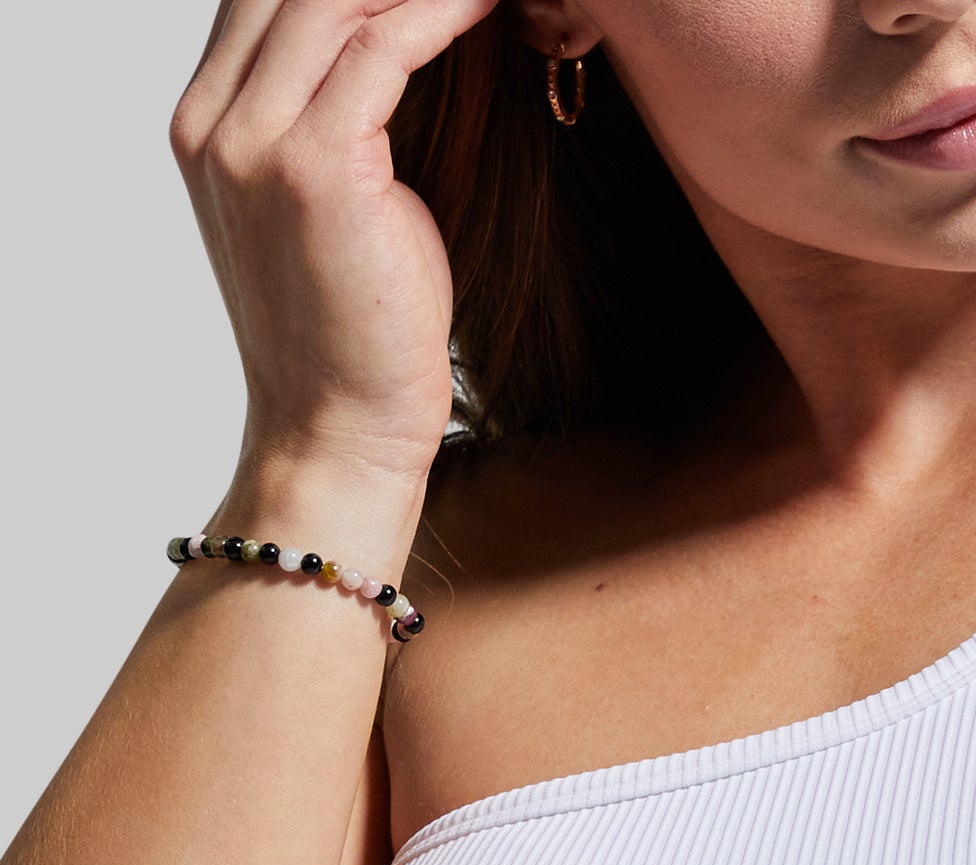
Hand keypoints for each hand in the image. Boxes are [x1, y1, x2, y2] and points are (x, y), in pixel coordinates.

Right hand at [170, 0, 501, 488]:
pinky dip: (438, 13)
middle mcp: (214, 122)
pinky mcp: (315, 168)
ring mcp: (253, 141)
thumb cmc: (361, 332)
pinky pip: (381, 48)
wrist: (342, 429)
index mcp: (207, 126)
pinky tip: (485, 6)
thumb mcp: (341, 205)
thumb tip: (403, 46)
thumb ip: (347, 119)